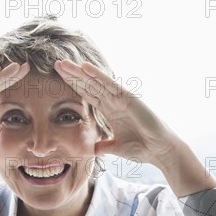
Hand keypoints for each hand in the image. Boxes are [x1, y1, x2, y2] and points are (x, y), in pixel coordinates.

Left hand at [53, 59, 181, 168]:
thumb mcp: (117, 148)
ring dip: (80, 72)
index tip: (59, 78)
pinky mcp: (129, 98)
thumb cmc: (142, 149)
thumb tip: (93, 150)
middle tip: (56, 64)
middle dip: (73, 75)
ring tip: (64, 63)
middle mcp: (114, 102)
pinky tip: (85, 67)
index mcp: (111, 111)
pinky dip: (98, 75)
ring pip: (96, 82)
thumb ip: (104, 146)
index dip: (74, 85)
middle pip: (89, 85)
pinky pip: (110, 85)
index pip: (88, 95)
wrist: (159, 151)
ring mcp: (121, 98)